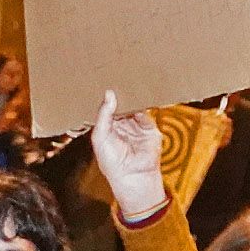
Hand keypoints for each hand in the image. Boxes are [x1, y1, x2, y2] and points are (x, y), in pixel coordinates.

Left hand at [88, 89, 166, 221]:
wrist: (133, 176)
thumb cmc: (111, 162)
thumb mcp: (100, 136)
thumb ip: (103, 115)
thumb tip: (109, 93)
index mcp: (107, 127)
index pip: (107, 107)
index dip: (106, 96)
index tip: (104, 80)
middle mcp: (122, 124)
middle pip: (122, 103)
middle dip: (121, 91)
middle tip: (118, 73)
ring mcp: (136, 125)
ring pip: (135, 104)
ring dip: (133, 94)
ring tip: (130, 79)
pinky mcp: (149, 127)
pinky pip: (147, 111)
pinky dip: (145, 101)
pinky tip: (141, 91)